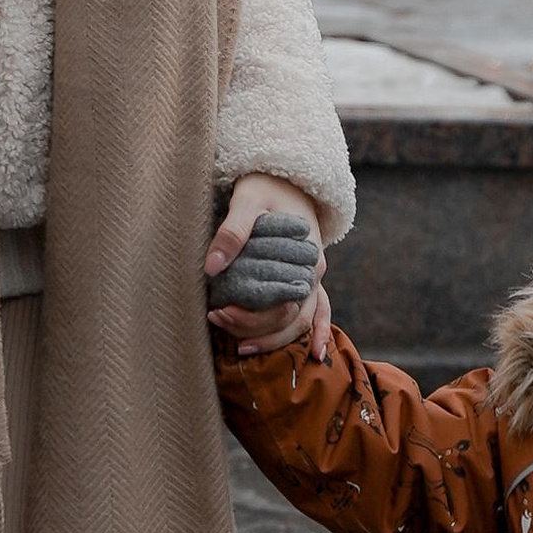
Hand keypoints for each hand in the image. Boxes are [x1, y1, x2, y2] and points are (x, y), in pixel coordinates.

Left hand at [205, 173, 329, 357]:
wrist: (287, 175)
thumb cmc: (265, 185)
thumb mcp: (246, 200)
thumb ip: (231, 232)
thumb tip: (212, 268)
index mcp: (304, 255)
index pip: (279, 302)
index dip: (248, 315)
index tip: (217, 312)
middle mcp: (314, 271)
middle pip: (290, 317)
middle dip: (255, 329)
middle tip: (219, 321)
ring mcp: (314, 276)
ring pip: (302, 320)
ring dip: (275, 338)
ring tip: (242, 346)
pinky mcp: (309, 277)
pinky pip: (320, 311)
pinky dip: (319, 333)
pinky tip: (314, 357)